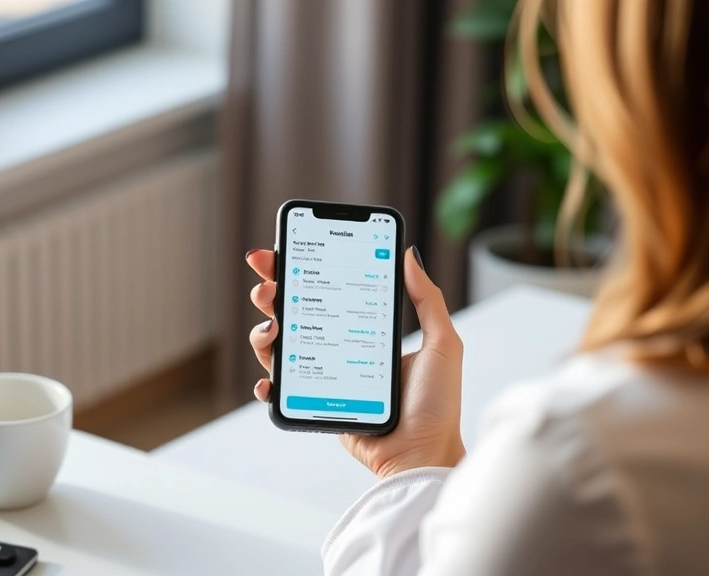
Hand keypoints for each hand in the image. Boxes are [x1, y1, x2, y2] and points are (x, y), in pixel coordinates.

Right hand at [246, 248, 464, 478]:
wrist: (422, 455)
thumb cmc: (437, 405)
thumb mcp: (442, 344)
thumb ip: (427, 299)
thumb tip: (409, 255)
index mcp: (367, 329)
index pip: (330, 289)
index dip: (303, 269)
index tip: (283, 250)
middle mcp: (342, 349)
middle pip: (297, 312)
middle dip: (273, 292)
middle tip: (267, 284)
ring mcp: (325, 377)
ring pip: (282, 347)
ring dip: (265, 333)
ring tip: (271, 328)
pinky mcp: (315, 405)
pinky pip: (283, 391)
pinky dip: (268, 383)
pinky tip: (269, 378)